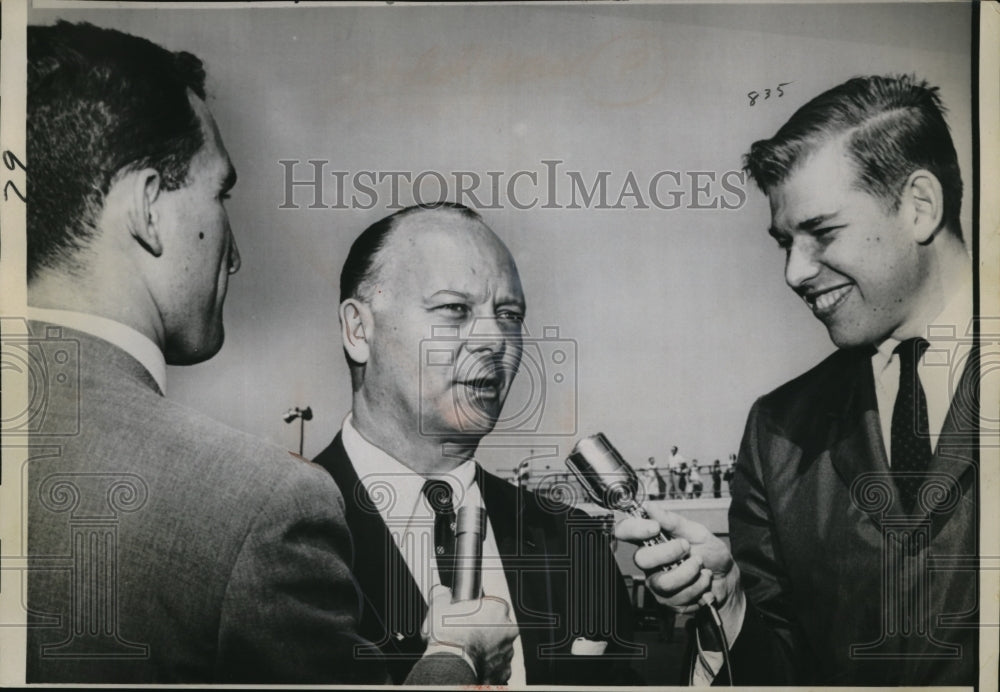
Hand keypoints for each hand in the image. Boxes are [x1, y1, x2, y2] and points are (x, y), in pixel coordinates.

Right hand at [421, 584, 517, 683]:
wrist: (449, 666)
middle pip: (499, 626)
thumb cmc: (448, 637)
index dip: (482, 610)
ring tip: (469, 651)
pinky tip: (474, 664)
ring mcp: (507, 652)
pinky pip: (498, 666)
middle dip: (487, 630)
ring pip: (499, 647)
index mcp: (497, 610)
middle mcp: (507, 630)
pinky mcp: (503, 671)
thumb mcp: (439, 608)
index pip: (495, 605)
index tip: (471, 616)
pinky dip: (488, 666)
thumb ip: (443, 596)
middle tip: (469, 635)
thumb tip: (442, 592)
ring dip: (488, 649)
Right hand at [615, 506, 739, 614]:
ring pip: (663, 582)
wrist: (727, 580)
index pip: (625, 531)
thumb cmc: (710, 553)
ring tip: (702, 567)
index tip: (655, 527)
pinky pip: (679, 597)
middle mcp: (649, 562)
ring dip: (689, 572)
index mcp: (651, 540)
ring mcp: (657, 583)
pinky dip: (698, 586)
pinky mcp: (668, 601)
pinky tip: (704, 581)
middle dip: (670, 552)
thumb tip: (649, 507)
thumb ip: (672, 521)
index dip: (633, 528)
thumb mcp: (697, 532)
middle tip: (688, 547)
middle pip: (641, 559)